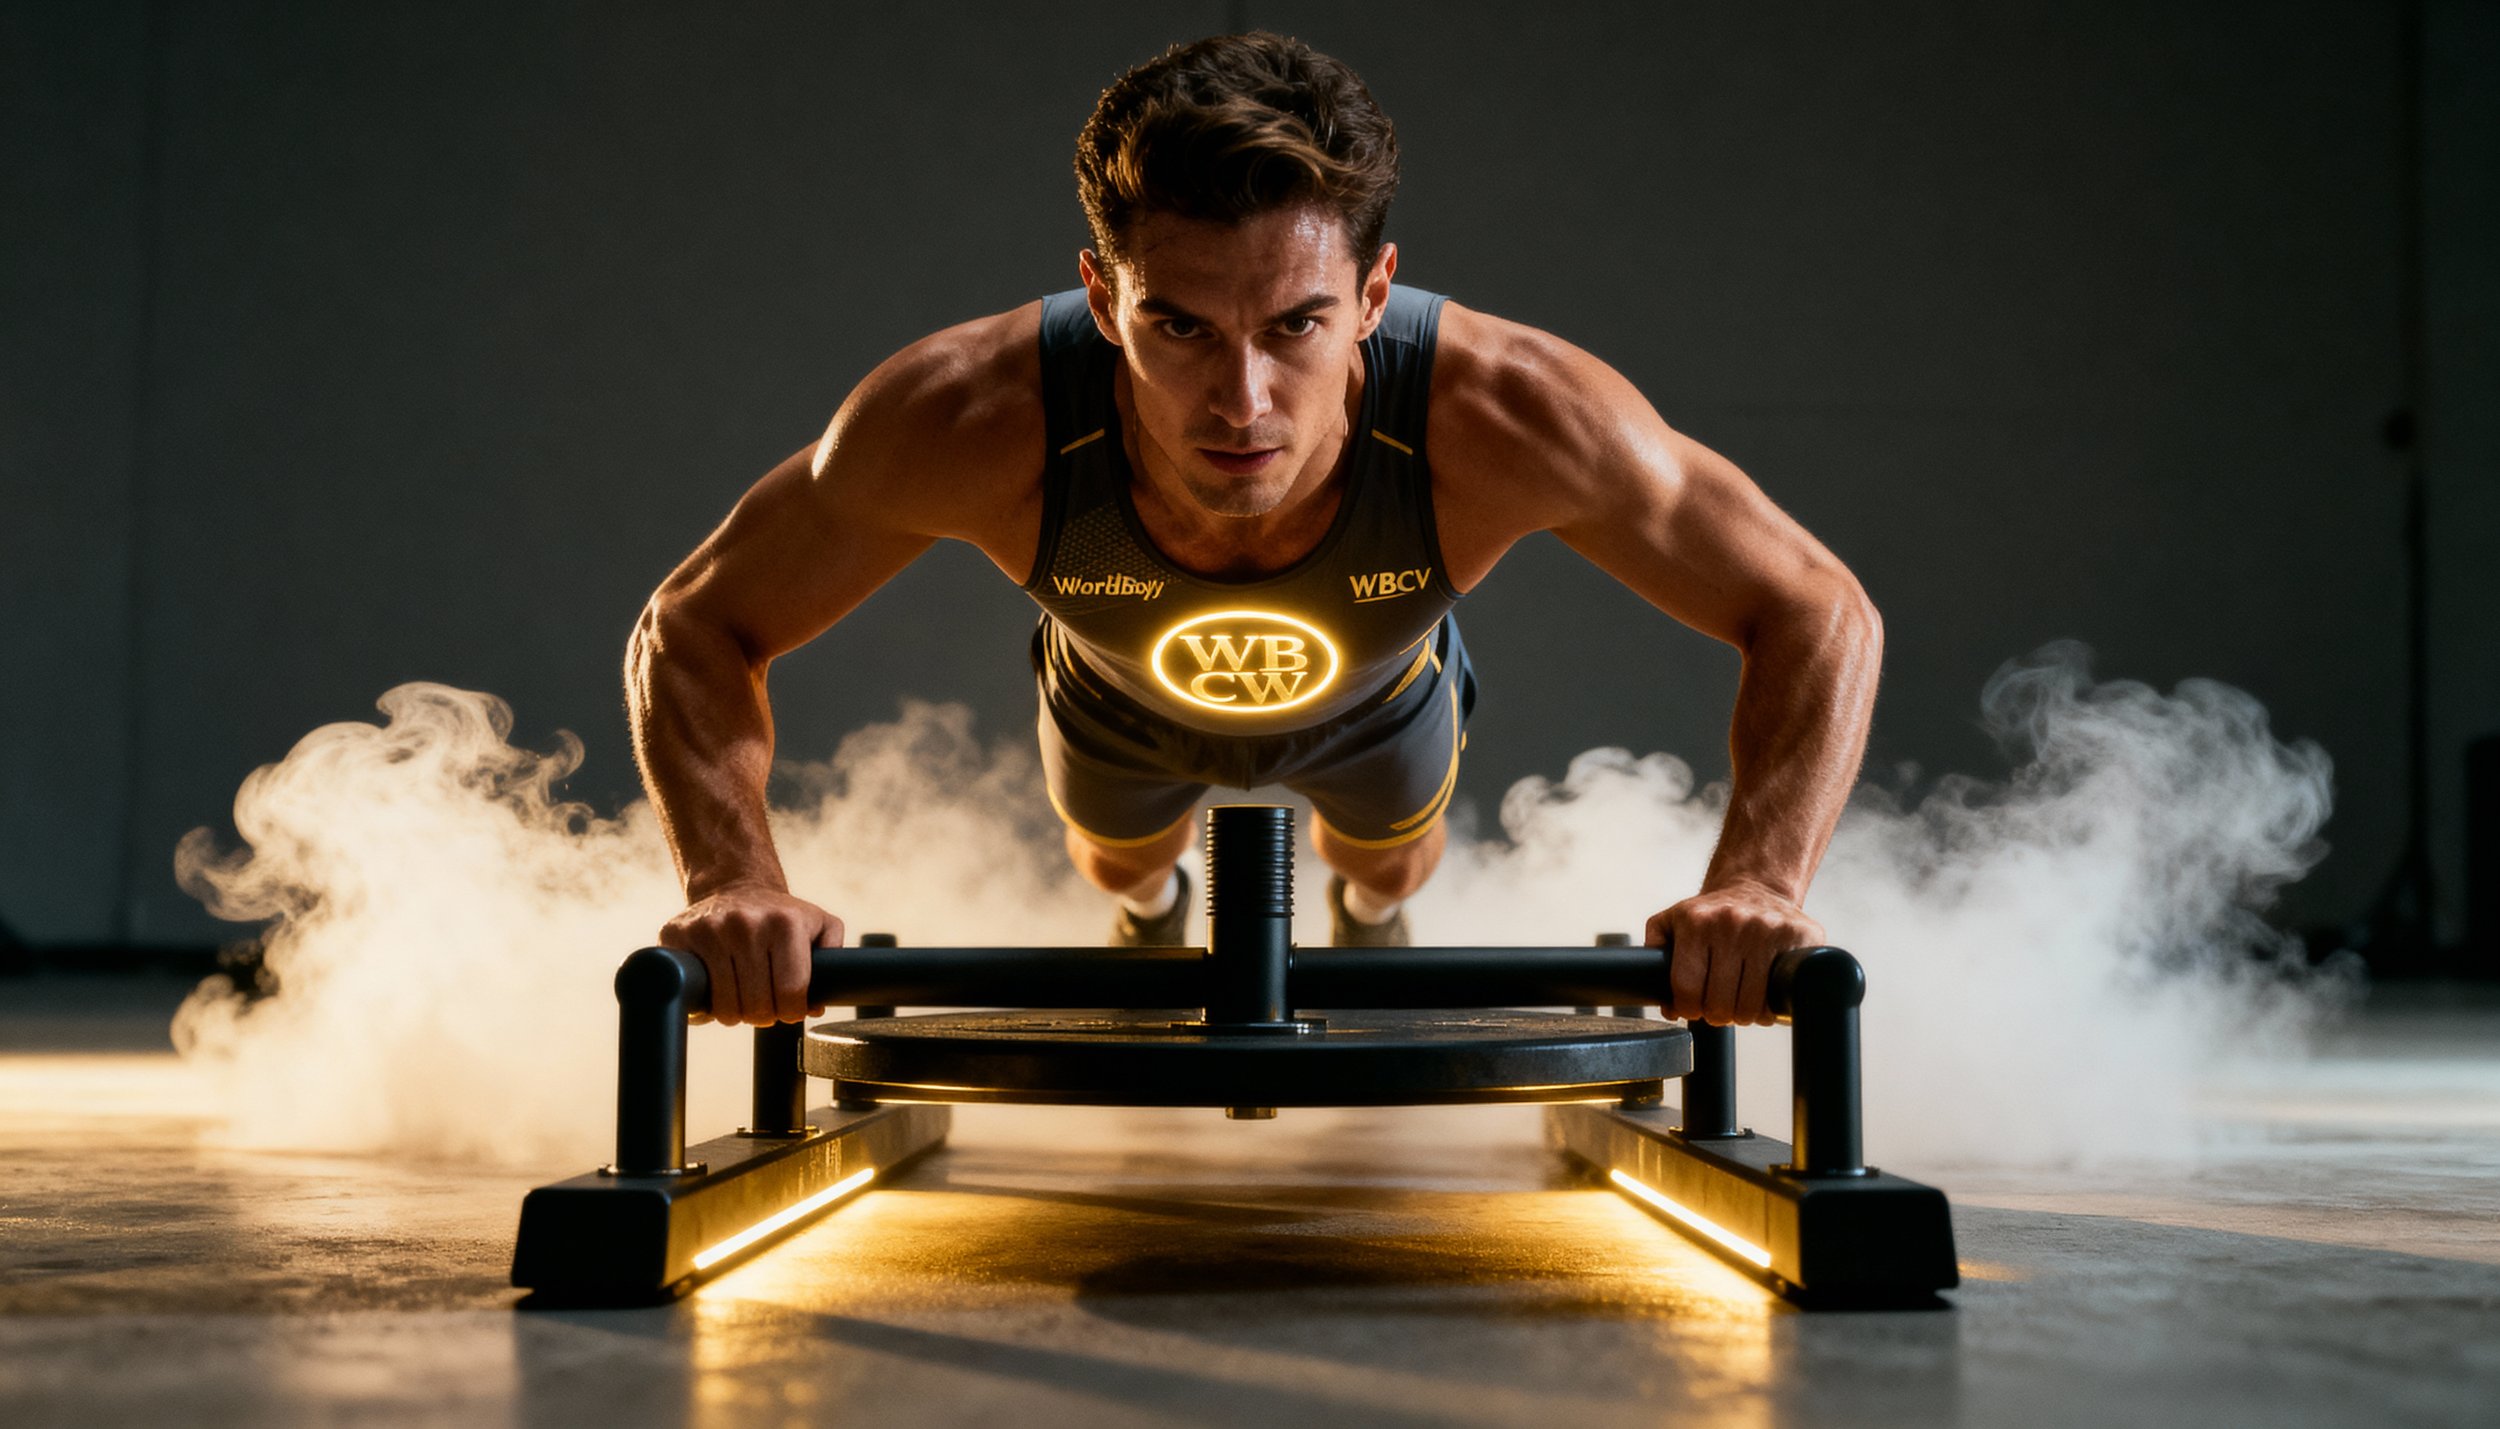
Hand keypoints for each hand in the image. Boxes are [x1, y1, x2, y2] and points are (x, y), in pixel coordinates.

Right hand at [659, 883, 841, 1025]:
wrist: (734, 885)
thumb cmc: (780, 915)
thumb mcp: (819, 924)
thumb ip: (832, 959)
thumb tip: (816, 1006)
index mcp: (785, 923)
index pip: (790, 993)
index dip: (792, 1012)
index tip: (789, 1009)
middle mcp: (746, 924)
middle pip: (758, 1006)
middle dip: (765, 1015)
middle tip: (764, 1005)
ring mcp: (709, 930)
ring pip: (726, 1008)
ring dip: (736, 1014)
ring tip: (742, 999)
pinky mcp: (677, 936)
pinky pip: (694, 997)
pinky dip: (705, 1007)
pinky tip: (715, 993)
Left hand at [1646, 880, 1824, 1026]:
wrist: (1756, 885)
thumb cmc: (1712, 913)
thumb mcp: (1671, 922)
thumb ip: (1656, 957)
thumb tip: (1668, 1008)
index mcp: (1696, 922)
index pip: (1687, 990)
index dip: (1689, 1009)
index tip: (1694, 1008)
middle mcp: (1733, 923)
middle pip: (1720, 1005)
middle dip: (1717, 1014)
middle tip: (1720, 1004)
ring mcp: (1769, 929)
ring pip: (1751, 1007)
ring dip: (1744, 1014)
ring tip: (1741, 999)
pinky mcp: (1800, 936)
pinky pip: (1781, 996)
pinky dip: (1771, 1007)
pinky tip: (1764, 994)